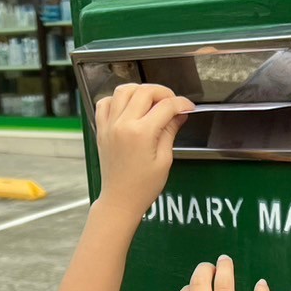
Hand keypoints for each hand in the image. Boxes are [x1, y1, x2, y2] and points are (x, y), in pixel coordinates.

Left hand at [96, 84, 191, 223]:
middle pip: (145, 91)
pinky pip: (105, 102)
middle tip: (172, 103)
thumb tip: (179, 114)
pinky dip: (117, 99)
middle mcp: (123, 124)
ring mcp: (109, 125)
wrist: (120, 200)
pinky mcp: (101, 129)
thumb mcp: (164, 160)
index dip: (181, 103)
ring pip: (123, 90)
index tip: (188, 107)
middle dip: (163, 92)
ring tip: (151, 101)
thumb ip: (170, 131)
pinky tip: (128, 107)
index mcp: (141, 133)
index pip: (166, 106)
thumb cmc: (143, 187)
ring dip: (140, 90)